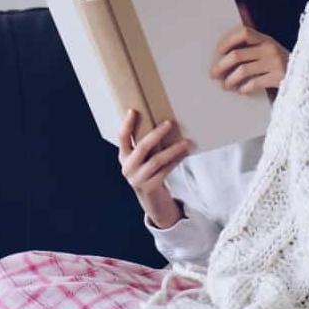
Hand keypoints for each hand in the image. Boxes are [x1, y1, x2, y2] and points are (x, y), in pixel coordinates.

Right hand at [118, 109, 190, 227]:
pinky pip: (165, 171)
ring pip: (157, 160)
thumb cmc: (149, 171)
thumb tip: (163, 124)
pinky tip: (185, 154)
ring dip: (173, 150)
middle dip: (156, 134)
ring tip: (186, 142)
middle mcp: (127, 167)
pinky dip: (176, 161)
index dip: (127, 124)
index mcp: (123, 156)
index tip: (133, 110)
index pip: (122, 137)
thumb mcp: (142, 159)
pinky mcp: (150, 187)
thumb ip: (146, 145)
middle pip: (142, 147)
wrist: (150, 198)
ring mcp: (138, 179)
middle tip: (169, 123)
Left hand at [211, 26, 288, 94]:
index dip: (229, 41)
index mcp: (267, 39)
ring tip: (225, 86)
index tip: (219, 51)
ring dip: (230, 80)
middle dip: (222, 66)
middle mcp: (270, 49)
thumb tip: (225, 58)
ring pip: (243, 71)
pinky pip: (254, 83)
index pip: (244, 33)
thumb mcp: (271, 51)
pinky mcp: (278, 78)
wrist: (308, 76)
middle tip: (214, 74)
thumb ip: (254, 49)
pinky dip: (244, 88)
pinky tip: (241, 91)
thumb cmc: (283, 65)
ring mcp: (275, 63)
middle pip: (238, 55)